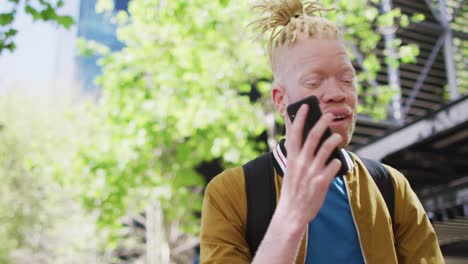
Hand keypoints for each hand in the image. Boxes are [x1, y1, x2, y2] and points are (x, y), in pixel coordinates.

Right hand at [278, 104, 341, 231]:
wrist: (292, 213)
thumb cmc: (292, 190)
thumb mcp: (291, 171)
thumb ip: (299, 157)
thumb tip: (312, 141)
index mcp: (292, 159)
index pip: (295, 133)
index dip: (300, 118)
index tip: (305, 106)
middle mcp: (301, 163)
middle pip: (313, 137)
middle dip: (322, 122)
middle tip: (329, 114)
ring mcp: (312, 172)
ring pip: (326, 149)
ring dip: (334, 140)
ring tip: (338, 136)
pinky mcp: (322, 182)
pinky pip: (334, 166)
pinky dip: (337, 161)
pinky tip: (338, 161)